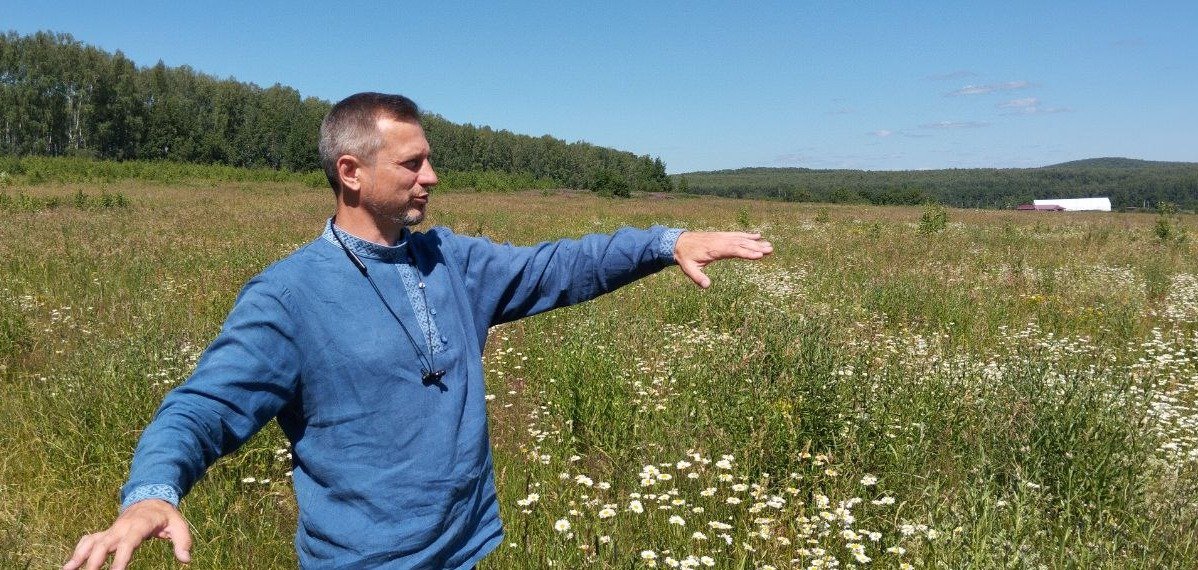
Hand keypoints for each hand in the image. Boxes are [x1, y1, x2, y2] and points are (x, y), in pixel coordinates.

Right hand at [63, 500, 191, 569]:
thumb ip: (183, 542)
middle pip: (104, 543)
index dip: (121, 558)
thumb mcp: (180, 525)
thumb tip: (186, 560)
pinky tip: (69, 566)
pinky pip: (88, 541)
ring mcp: (112, 529)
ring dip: (80, 556)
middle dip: (95, 561)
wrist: (151, 500)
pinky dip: (78, 552)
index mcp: (140, 524)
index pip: (129, 543)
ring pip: (92, 542)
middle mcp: (122, 527)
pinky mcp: (106, 533)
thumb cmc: (166, 516)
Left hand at [674, 231, 772, 287]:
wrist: (679, 242)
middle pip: (741, 244)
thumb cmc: (685, 257)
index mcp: (714, 249)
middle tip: (770, 250)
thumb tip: (706, 286)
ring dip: (756, 242)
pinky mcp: (722, 235)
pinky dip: (748, 235)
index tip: (759, 256)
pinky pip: (737, 235)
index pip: (733, 250)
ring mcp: (722, 237)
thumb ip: (697, 277)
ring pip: (741, 239)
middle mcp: (720, 241)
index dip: (746, 253)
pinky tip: (758, 236)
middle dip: (756, 247)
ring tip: (769, 245)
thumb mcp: (688, 269)